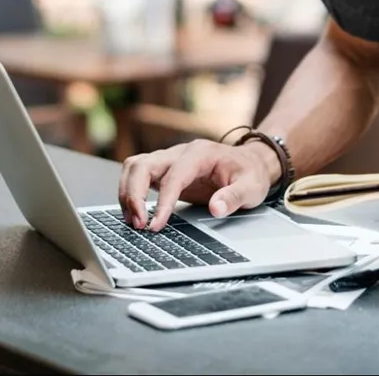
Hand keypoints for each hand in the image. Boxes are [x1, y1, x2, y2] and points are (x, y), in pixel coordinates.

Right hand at [117, 139, 279, 230]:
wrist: (250, 163)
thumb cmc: (249, 173)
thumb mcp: (251, 187)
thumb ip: (234, 197)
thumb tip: (216, 209)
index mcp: (199, 153)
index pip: (172, 176)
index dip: (162, 202)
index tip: (156, 225)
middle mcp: (179, 152)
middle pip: (142, 164)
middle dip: (133, 194)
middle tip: (138, 224)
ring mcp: (169, 159)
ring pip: (134, 166)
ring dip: (127, 192)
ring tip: (133, 221)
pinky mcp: (164, 170)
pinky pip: (138, 175)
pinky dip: (130, 192)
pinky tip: (135, 213)